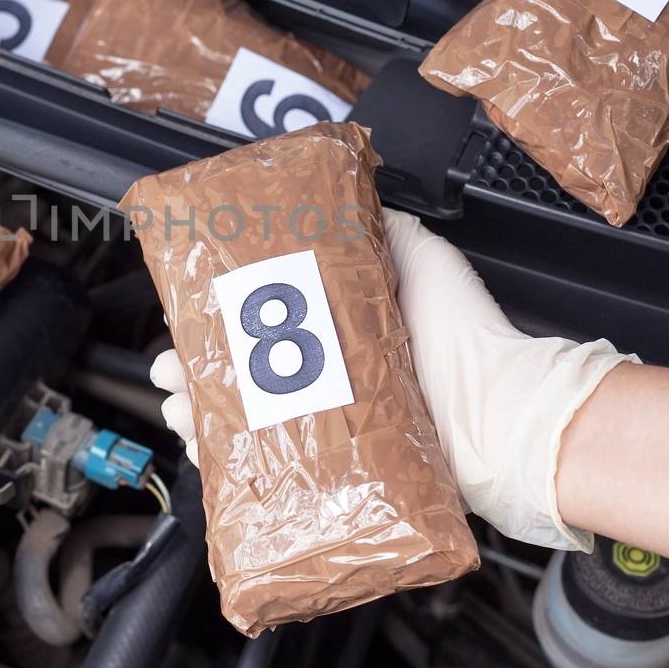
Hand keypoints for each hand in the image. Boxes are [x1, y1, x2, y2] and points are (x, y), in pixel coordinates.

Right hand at [152, 208, 636, 550]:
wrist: (499, 414)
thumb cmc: (469, 336)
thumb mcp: (422, 258)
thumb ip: (382, 230)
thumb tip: (343, 197)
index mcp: (340, 329)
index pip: (263, 322)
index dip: (219, 319)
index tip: (188, 315)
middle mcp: (328, 378)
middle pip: (241, 373)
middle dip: (194, 369)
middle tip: (170, 368)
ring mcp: (326, 426)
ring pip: (242, 422)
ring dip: (199, 413)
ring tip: (178, 408)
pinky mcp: (330, 470)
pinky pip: (265, 468)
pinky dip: (224, 461)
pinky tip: (202, 450)